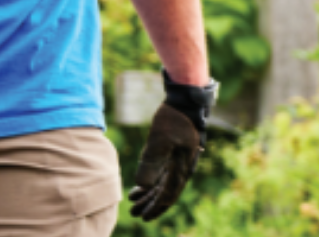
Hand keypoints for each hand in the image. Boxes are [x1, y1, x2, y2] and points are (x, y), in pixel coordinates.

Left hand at [128, 72, 216, 221]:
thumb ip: (151, 162)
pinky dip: (151, 180)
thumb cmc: (173, 119)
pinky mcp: (174, 152)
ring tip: (132, 201)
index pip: (167, 194)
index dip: (155, 207)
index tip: (143, 217)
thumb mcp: (160, 139)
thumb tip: (142, 185)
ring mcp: (179, 161)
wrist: (185, 101)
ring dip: (148, 193)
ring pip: (162, 184)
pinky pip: (162, 173)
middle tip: (134, 213)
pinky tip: (139, 184)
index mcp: (181, 168)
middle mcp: (182, 168)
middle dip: (150, 204)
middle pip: (165, 192)